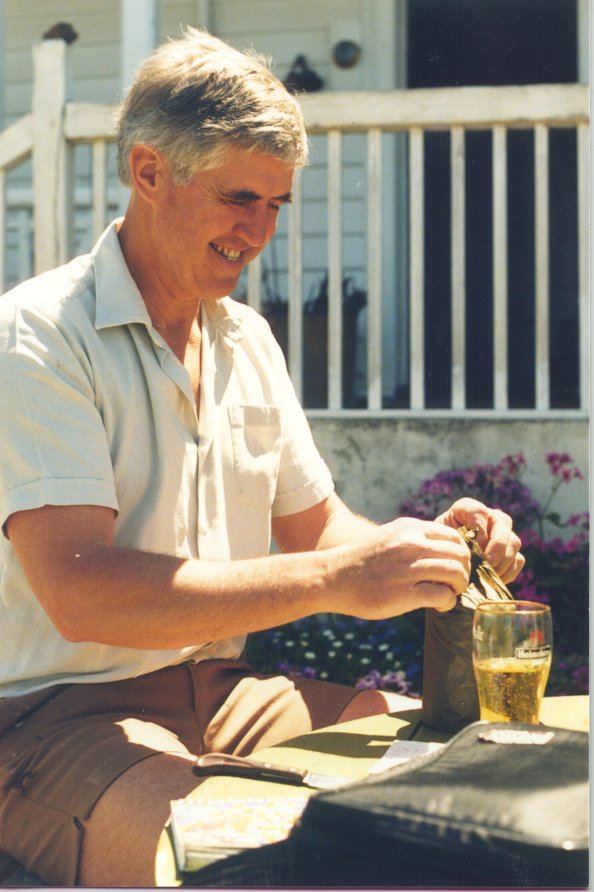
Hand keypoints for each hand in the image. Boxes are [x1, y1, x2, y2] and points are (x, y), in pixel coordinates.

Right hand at [333, 516, 470, 618]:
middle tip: (455, 584)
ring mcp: (408, 568)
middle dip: (464, 571)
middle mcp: (412, 544)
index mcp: (409, 529)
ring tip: (449, 594)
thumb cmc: (361, 561)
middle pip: (460, 554)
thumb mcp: (387, 537)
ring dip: (459, 587)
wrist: (333, 577)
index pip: (454, 536)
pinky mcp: (405, 593)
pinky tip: (439, 606)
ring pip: (456, 573)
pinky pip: (444, 596)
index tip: (454, 566)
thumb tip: (439, 549)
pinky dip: (448, 603)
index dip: (461, 553)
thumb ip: (412, 539)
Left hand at [435, 497, 524, 582]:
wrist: (446, 560)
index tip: (471, 549)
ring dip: (502, 561)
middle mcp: (490, 516)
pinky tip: (493, 580)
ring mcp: (504, 533)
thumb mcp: (440, 540)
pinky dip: (508, 572)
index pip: (479, 512)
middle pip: (503, 524)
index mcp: (469, 508)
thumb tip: (473, 555)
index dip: (478, 530)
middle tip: (487, 564)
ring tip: (487, 575)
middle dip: (496, 546)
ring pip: (514, 542)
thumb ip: (454, 542)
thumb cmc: (441, 548)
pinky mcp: (512, 552)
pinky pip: (518, 560)